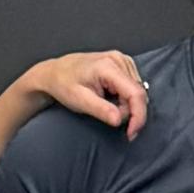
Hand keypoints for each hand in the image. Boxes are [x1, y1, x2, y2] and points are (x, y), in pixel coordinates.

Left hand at [24, 47, 146, 136]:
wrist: (55, 72)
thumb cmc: (64, 84)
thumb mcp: (80, 101)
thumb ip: (101, 110)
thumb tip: (119, 120)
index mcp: (108, 66)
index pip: (136, 93)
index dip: (138, 116)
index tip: (131, 133)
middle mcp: (118, 59)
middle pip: (138, 94)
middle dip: (128, 112)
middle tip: (108, 117)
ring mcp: (121, 60)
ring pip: (137, 92)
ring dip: (126, 105)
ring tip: (105, 105)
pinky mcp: (122, 64)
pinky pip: (133, 87)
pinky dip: (124, 98)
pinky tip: (110, 98)